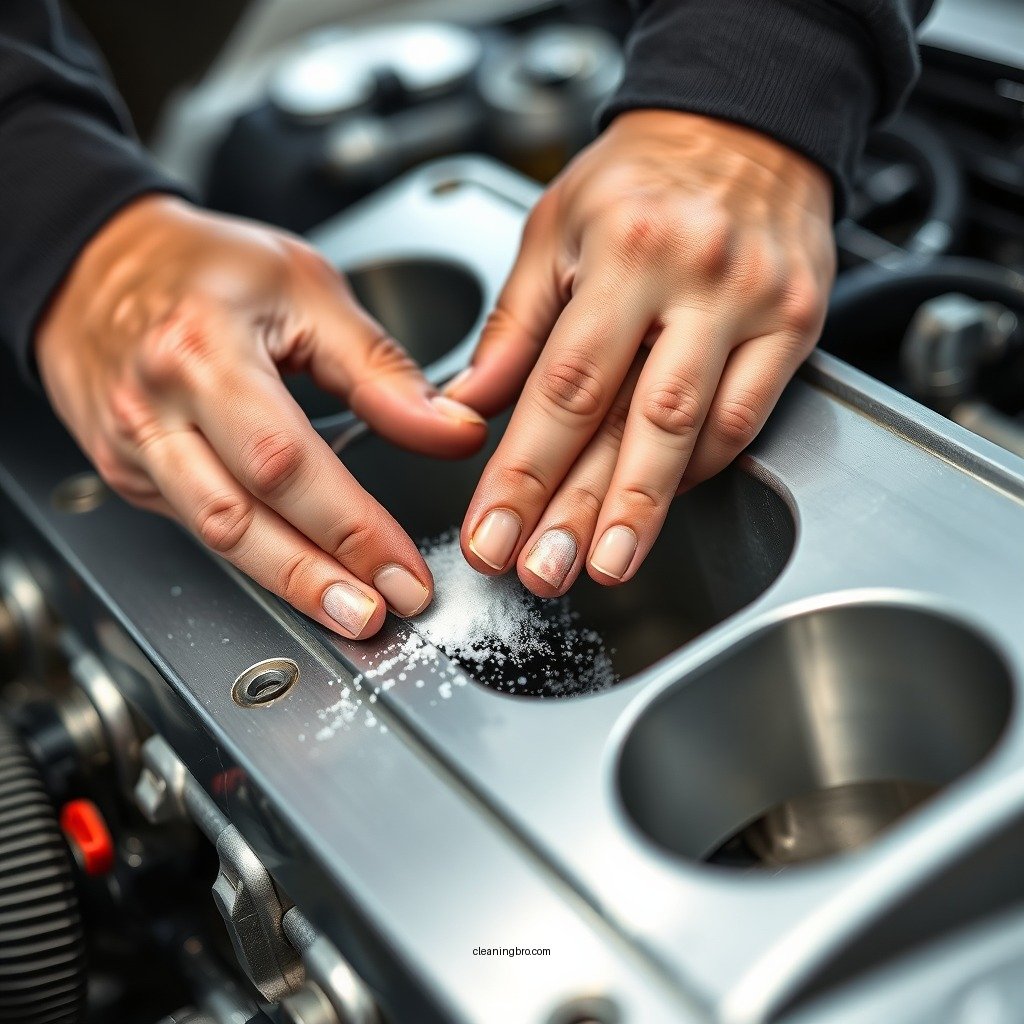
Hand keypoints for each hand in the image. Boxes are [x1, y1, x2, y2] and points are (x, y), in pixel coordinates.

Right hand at [36, 195, 485, 636]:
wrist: (93, 265)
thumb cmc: (202, 268)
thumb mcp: (305, 289)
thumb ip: (380, 368)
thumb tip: (451, 430)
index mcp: (203, 351)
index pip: (285, 460)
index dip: (350, 525)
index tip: (404, 567)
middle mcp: (156, 409)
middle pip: (240, 519)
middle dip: (317, 578)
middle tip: (380, 612)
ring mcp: (132, 449)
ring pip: (213, 539)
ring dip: (288, 585)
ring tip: (348, 614)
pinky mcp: (127, 473)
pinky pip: (197, 526)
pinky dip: (255, 557)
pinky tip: (302, 575)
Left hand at [449, 110, 834, 594]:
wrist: (743, 127)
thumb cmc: (639, 179)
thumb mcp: (552, 226)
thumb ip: (513, 327)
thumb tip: (467, 408)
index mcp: (623, 250)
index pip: (564, 385)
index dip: (523, 470)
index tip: (492, 532)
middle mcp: (696, 280)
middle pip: (635, 422)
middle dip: (584, 510)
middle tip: (544, 572)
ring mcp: (756, 306)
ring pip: (698, 433)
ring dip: (646, 510)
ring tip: (603, 565)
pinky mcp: (798, 326)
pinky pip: (747, 420)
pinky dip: (698, 470)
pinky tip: (658, 507)